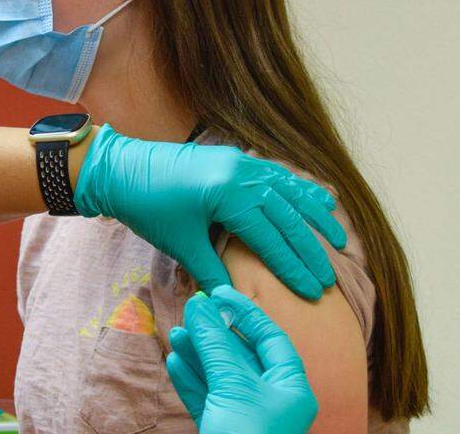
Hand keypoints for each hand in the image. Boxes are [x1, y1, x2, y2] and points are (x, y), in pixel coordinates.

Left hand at [73, 124, 344, 298]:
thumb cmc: (147, 207)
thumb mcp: (181, 244)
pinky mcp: (234, 157)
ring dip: (314, 216)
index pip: (270, 238)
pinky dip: (299, 188)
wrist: (121, 168)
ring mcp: (240, 161)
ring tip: (339, 239)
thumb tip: (232, 303)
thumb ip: (212, 271)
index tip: (312, 291)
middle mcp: (241, 173)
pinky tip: (319, 199)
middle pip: (287, 216)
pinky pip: (276, 173)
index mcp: (228, 195)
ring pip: (289, 191)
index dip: (292, 267)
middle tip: (329, 278)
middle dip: (309, 249)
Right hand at [166, 286, 317, 433]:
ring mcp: (244, 416)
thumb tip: (200, 307)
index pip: (271, 338)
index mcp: (290, 388)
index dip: (246, 313)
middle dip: (214, 332)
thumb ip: (216, 344)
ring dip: (197, 352)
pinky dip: (190, 378)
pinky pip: (206, 397)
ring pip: (219, 375)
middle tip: (191, 309)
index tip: (220, 292)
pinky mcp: (221, 429)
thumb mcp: (233, 386)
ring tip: (176, 333)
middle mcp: (271, 400)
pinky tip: (175, 360)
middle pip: (241, 354)